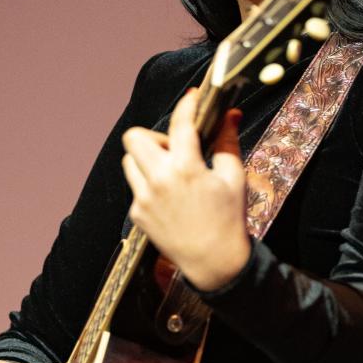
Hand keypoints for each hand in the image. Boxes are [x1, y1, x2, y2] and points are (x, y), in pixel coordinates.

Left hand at [121, 89, 250, 291]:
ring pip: (129, 161)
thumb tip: (230, 115)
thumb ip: (227, 142)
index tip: (192, 99)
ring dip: (146, 159)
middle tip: (175, 148)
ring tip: (170, 172)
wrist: (215, 263)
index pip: (180, 124)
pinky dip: (148, 184)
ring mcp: (143, 199)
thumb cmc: (229, 220)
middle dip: (154, 136)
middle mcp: (159, 181)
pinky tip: (170, 197)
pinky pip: (135, 187)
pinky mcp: (137, 214)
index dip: (187, 106)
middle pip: (134, 137)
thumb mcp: (233, 178)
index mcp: (186, 168)